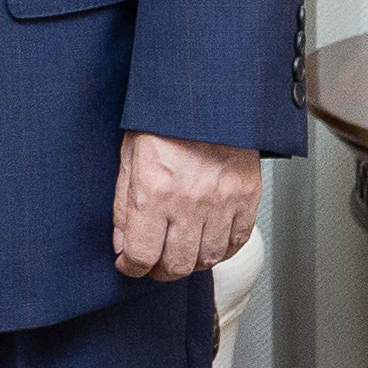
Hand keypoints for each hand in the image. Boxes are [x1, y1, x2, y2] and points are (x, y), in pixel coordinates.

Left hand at [112, 131, 259, 278]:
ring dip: (190, 263)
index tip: (129, 264)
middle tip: (153, 264)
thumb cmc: (164, 120)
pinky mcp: (246, 198)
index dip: (131, 266)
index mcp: (154, 191)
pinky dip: (221, 250)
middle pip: (176, 264)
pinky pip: (236, 242)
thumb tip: (122, 243)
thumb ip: (123, 204)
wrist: (206, 96)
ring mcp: (221, 202)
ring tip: (179, 253)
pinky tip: (208, 244)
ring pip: (207, 258)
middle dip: (159, 271)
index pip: (142, 253)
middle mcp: (189, 202)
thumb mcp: (129, 155)